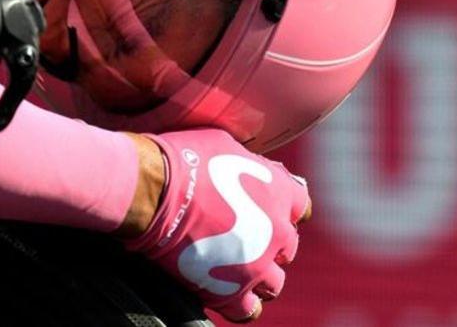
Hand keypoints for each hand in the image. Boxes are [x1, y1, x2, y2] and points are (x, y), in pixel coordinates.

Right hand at [125, 128, 311, 321]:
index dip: (283, 210)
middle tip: (242, 239)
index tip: (267, 211)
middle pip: (287, 247)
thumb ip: (251, 165)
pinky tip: (222, 291)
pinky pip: (248, 310)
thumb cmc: (185, 158)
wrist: (155, 190)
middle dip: (269, 244)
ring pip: (274, 283)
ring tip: (233, 269)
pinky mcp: (231, 291)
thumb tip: (254, 169)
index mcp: (282, 193)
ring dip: (258, 276)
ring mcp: (257, 265)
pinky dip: (239, 303)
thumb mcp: (227, 146)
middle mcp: (278, 231)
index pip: (301, 207)